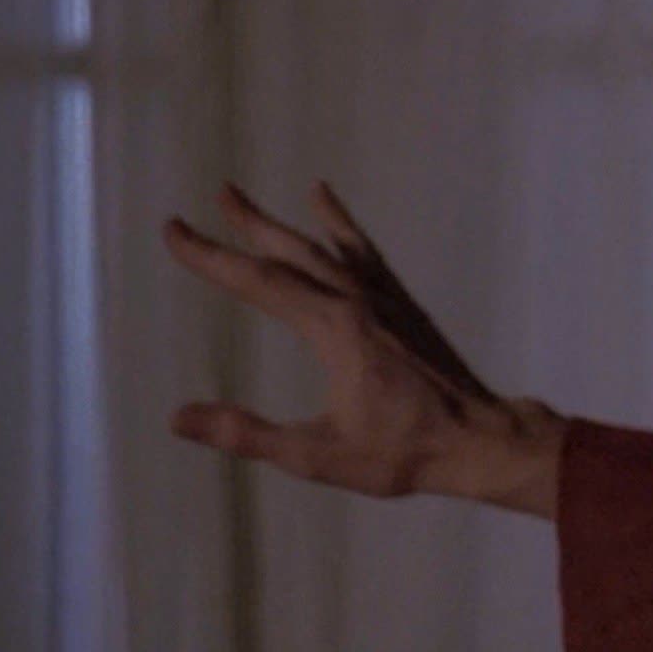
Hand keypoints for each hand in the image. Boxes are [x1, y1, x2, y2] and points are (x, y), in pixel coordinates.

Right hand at [164, 180, 566, 517]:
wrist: (478, 438)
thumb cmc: (402, 452)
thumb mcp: (317, 455)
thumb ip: (247, 435)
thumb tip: (179, 417)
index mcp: (334, 329)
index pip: (258, 283)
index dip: (211, 257)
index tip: (174, 232)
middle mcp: (357, 300)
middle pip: (289, 252)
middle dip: (244, 225)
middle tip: (208, 197)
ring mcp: (382, 297)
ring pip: (322, 246)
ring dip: (280, 222)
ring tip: (240, 197)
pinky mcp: (400, 302)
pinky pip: (362, 250)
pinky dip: (337, 223)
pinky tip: (323, 200)